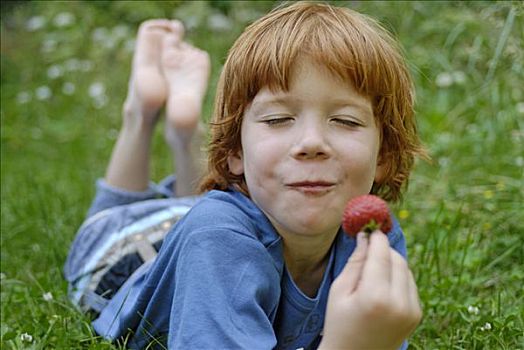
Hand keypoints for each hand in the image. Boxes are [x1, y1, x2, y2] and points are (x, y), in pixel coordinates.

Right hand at [319, 231, 421, 349]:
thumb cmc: (339, 323)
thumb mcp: (339, 291)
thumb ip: (355, 262)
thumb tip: (366, 236)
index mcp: (375, 296)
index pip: (381, 254)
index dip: (376, 237)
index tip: (370, 227)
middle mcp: (399, 303)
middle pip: (397, 259)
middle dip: (383, 249)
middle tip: (369, 244)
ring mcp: (411, 310)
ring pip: (406, 269)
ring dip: (391, 262)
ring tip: (372, 270)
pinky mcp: (416, 315)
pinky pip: (409, 283)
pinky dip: (398, 277)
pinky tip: (382, 284)